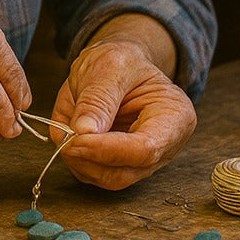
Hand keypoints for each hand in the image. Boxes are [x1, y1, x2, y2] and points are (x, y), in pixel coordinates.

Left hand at [51, 38, 195, 190]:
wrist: (118, 64)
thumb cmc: (121, 61)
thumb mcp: (108, 66)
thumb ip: (97, 99)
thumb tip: (83, 132)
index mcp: (175, 117)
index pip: (146, 149)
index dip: (107, 150)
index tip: (75, 139)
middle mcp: (165, 146)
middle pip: (126, 172)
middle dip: (89, 158)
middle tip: (64, 137)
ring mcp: (144, 161)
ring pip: (108, 179)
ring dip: (80, 160)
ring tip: (68, 128)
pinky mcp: (122, 166)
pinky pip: (96, 175)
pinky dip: (77, 159)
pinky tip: (72, 135)